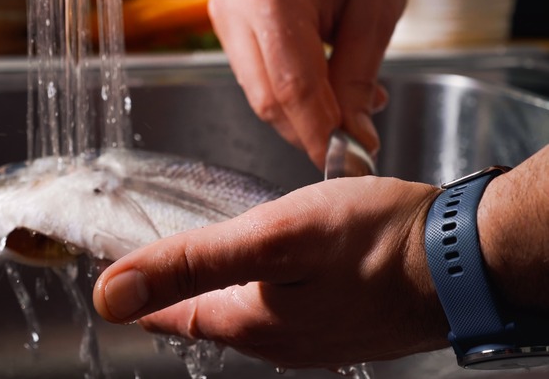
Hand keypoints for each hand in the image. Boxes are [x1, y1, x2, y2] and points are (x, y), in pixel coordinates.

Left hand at [93, 177, 449, 367]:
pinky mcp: (348, 323)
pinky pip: (294, 308)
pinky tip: (281, 272)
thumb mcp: (271, 239)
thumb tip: (112, 293)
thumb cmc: (375, 242)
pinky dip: (274, 288)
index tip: (121, 284)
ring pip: (255, 312)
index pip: (176, 316)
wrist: (467, 260)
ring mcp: (319, 337)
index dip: (146, 295)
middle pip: (214, 316)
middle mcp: (282, 341)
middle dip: (185, 294)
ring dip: (230, 289)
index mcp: (253, 324)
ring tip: (214, 267)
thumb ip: (192, 263)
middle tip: (162, 270)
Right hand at [208, 0, 406, 168]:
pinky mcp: (226, 25)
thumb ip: (358, 75)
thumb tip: (353, 136)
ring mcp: (224, 14)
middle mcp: (236, 3)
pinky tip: (324, 87)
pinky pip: (257, 78)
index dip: (318, 132)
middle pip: (268, 98)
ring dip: (303, 114)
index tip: (345, 161)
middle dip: (310, 130)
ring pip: (260, 95)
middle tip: (353, 144)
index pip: (293, 85)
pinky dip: (291, 95)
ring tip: (349, 105)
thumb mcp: (377, 6)